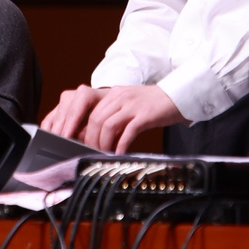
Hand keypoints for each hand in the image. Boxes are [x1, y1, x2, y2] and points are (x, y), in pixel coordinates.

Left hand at [41, 84, 184, 153]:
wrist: (177, 95)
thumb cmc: (151, 105)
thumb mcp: (127, 106)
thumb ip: (111, 117)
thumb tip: (93, 137)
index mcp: (112, 94)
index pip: (87, 110)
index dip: (77, 127)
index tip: (71, 142)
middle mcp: (119, 97)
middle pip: (94, 119)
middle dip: (88, 139)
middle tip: (89, 152)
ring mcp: (132, 105)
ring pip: (107, 125)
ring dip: (103, 144)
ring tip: (104, 154)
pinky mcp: (145, 114)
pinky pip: (127, 131)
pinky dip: (120, 145)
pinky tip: (120, 153)